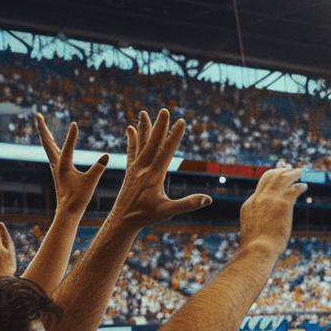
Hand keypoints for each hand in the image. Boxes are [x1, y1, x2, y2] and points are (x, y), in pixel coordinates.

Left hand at [36, 113, 108, 211]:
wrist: (67, 212)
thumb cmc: (78, 198)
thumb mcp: (90, 182)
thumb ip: (98, 168)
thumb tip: (107, 156)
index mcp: (63, 166)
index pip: (67, 146)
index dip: (71, 135)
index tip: (74, 124)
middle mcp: (56, 164)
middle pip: (47, 142)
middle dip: (42, 128)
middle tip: (37, 114)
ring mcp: (56, 167)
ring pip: (48, 147)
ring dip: (45, 134)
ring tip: (42, 125)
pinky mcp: (59, 171)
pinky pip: (52, 153)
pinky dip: (50, 144)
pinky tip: (52, 145)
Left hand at [109, 110, 211, 228]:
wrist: (122, 220)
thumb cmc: (146, 216)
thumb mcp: (169, 211)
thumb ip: (188, 204)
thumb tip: (208, 199)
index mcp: (154, 175)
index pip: (166, 151)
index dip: (174, 136)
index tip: (181, 122)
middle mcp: (143, 168)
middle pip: (153, 143)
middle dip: (159, 126)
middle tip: (164, 110)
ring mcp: (135, 169)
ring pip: (140, 144)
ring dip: (143, 128)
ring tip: (143, 113)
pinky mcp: (130, 172)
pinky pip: (131, 152)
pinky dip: (132, 140)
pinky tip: (131, 130)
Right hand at [239, 166, 305, 250]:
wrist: (258, 248)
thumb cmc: (256, 247)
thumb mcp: (253, 232)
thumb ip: (257, 225)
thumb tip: (262, 232)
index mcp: (249, 204)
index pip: (260, 188)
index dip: (271, 183)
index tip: (279, 182)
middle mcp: (259, 198)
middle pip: (269, 177)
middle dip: (280, 171)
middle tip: (289, 170)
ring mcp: (270, 199)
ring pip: (281, 178)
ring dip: (291, 173)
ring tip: (300, 172)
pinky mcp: (283, 203)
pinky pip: (294, 189)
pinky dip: (300, 186)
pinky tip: (304, 186)